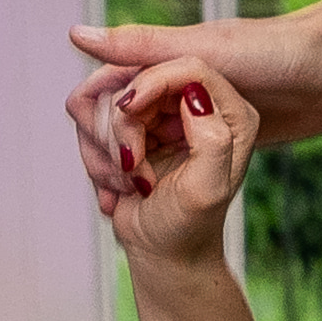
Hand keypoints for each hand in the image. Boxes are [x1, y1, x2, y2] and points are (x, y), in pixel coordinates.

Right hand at [65, 0, 321, 205]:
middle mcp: (176, 84)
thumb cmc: (280, 56)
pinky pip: (158, 160)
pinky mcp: (205, 140)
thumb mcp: (207, 52)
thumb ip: (143, 48)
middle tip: (128, 184)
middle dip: (112, 151)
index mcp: (171, 59)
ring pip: (130, 141)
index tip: (128, 159)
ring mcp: (190, 113)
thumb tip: (76, 35)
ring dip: (118, 169)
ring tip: (125, 199)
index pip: (116, 91)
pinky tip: (135, 206)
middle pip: (115, 117)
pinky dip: (140, 181)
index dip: (113, 125)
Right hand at [94, 73, 253, 289]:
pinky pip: (91, 118)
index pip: (187, 65)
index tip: (127, 108)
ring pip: (108, 97)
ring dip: (108, 148)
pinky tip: (116, 186)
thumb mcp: (207, 188)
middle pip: (138, 77)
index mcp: (230, 112)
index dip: (150, 80)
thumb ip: (210, 138)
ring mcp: (160, 113)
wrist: (164, 254)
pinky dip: (97, 155)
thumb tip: (193, 91)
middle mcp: (195, 105)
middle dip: (123, 126)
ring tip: (129, 185)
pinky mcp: (131, 125)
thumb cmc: (190, 227)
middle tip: (131, 168)